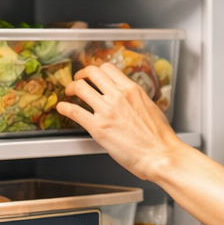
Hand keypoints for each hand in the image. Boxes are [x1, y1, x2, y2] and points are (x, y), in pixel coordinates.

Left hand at [58, 63, 178, 181]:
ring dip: (71, 88)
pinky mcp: (98, 127)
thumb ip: (137, 100)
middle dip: (81, 75)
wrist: (161, 155)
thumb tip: (131, 101)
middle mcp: (118, 95)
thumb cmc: (160, 138)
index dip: (96, 71)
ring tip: (69, 94)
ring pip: (80, 87)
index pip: (108, 69)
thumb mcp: (151, 108)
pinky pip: (74, 111)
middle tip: (78, 82)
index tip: (93, 76)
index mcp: (132, 90)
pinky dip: (64, 108)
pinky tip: (62, 109)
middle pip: (91, 72)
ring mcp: (106, 110)